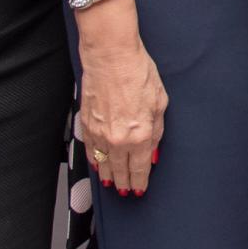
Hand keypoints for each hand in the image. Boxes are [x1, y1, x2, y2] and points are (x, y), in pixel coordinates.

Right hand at [76, 7, 166, 196]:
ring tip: (112, 185)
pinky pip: (90, 150)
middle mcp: (118, 139)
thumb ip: (157, 131)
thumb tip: (153, 151)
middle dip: (125, 183)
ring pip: (103, 163)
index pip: (140, 168)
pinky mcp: (87, 124)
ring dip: (108, 176)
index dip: (140, 181)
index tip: (140, 189)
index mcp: (140, 135)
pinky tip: (97, 165)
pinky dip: (94, 160)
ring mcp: (100, 133)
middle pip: (120, 170)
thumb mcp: (160, 102)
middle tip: (127, 192)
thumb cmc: (137, 72)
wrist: (111, 56)